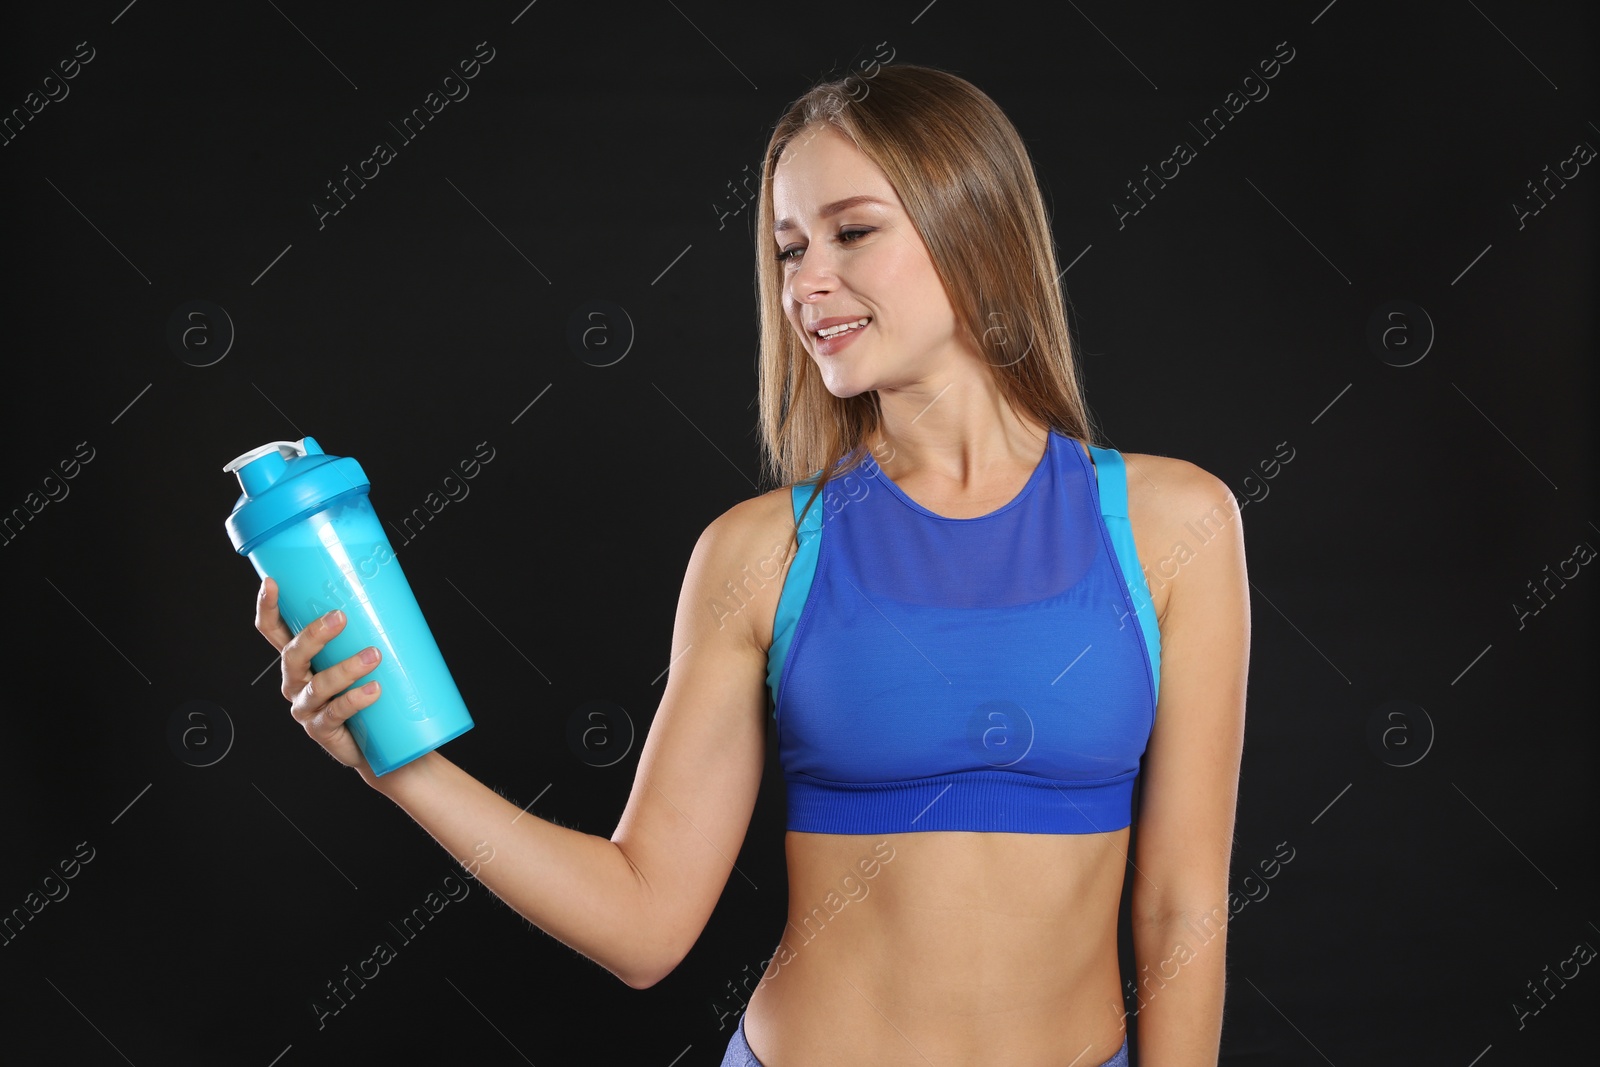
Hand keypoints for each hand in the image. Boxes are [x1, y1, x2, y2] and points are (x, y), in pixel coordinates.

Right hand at [254, 576, 380, 773]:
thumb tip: (392, 598)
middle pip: (292, 655)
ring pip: (318, 684)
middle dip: (314, 635)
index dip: (267, 609)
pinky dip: (355, 699)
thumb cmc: (367, 695)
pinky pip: (336, 712)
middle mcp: (296, 682)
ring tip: (374, 656)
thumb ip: (364, 635)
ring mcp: (306, 708)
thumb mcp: (359, 661)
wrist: (377, 744)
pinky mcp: (321, 730)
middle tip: (340, 617)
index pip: (274, 632)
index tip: (272, 584)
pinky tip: (374, 690)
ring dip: (346, 668)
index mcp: (299, 661)